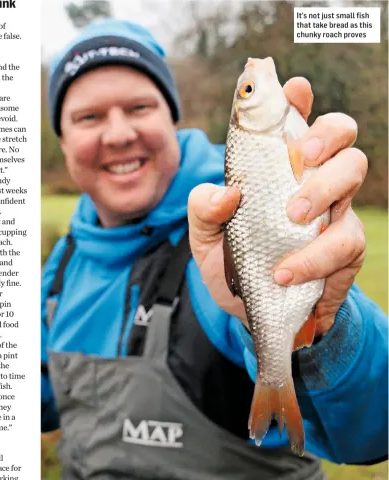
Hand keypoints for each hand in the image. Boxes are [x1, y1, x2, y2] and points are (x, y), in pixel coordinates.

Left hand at [188, 77, 367, 337]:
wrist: (252, 315)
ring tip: (292, 217)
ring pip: (352, 172)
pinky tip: (285, 273)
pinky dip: (314, 257)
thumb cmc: (234, 265)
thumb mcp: (204, 239)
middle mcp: (312, 180)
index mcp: (277, 168)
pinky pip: (346, 241)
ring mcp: (335, 212)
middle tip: (301, 155)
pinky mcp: (346, 250)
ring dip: (324, 189)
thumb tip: (224, 192)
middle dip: (325, 132)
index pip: (293, 120)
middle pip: (341, 132)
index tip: (291, 88)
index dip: (295, 99)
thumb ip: (203, 210)